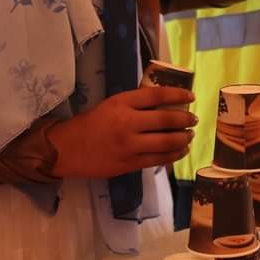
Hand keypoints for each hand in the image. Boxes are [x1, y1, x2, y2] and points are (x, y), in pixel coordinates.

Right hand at [47, 86, 196, 177]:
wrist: (66, 149)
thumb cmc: (90, 123)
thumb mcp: (111, 104)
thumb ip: (135, 103)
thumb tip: (166, 104)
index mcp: (122, 103)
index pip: (157, 95)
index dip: (178, 95)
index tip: (191, 97)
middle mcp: (127, 122)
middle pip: (166, 120)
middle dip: (185, 120)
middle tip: (193, 119)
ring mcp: (129, 145)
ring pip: (166, 142)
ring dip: (183, 138)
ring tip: (189, 135)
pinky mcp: (129, 164)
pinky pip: (158, 159)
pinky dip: (174, 155)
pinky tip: (180, 151)